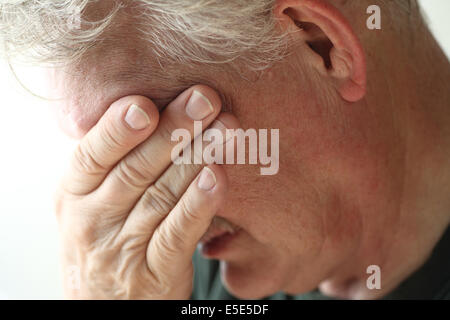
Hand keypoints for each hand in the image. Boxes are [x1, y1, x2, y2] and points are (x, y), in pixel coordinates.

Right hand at [54, 86, 238, 298]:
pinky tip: (216, 177)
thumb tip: (149, 108)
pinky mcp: (154, 275)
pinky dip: (198, 205)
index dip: (118, 129)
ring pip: (161, 197)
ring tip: (225, 128)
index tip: (146, 103)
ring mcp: (122, 250)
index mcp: (74, 194)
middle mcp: (92, 221)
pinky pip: (177, 235)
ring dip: (196, 158)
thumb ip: (111, 165)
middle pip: (135, 169)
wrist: (102, 306)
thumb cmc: (104, 240)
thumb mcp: (91, 204)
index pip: (93, 155)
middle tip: (205, 98)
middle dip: (174, 130)